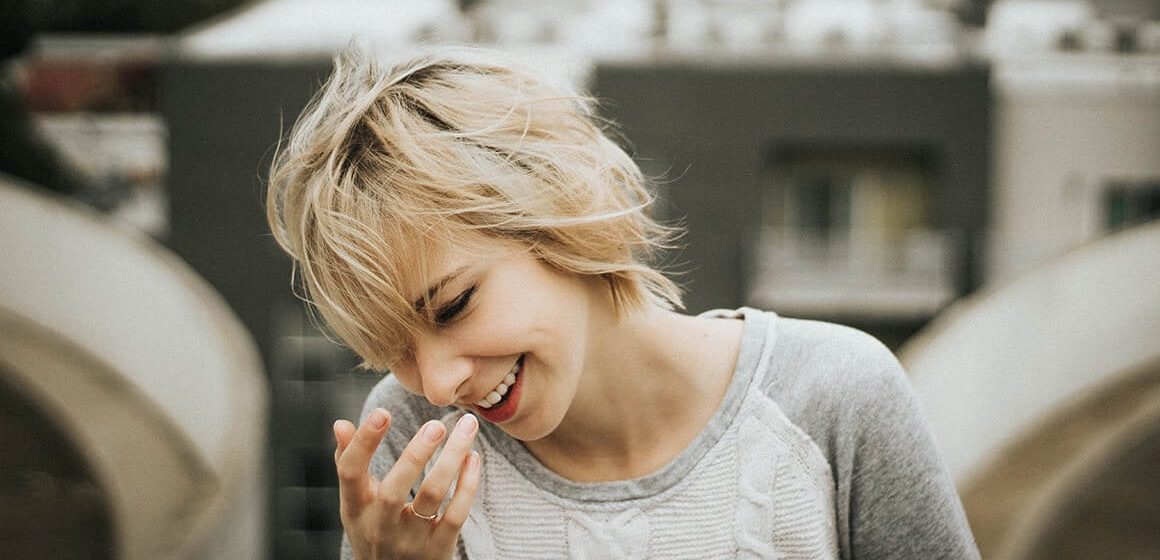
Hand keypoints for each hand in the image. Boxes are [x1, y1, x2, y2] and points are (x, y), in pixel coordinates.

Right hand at [334, 409, 480, 559]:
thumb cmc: (374, 529)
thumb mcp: (356, 504)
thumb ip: (348, 463)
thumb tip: (339, 424)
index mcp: (356, 508)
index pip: (350, 473)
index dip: (363, 443)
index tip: (382, 412)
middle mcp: (380, 525)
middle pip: (394, 489)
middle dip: (416, 455)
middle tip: (437, 424)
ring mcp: (410, 539)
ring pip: (431, 496)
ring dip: (451, 460)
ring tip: (467, 427)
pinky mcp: (438, 548)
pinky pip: (455, 514)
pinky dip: (467, 485)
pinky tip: (473, 458)